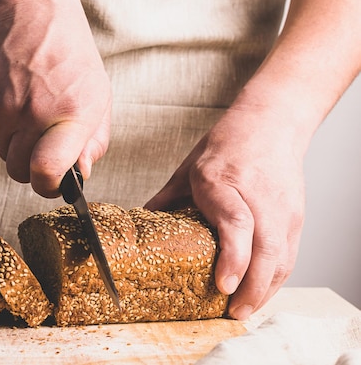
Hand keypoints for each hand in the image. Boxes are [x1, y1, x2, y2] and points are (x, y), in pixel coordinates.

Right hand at [0, 0, 111, 197]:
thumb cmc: (74, 61)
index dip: (48, 186)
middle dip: (32, 169)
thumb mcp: (99, 99)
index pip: (46, 171)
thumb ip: (94, 144)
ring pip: (4, 154)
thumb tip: (79, 175)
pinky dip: (5, 126)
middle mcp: (33, 113)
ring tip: (33, 116)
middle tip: (45, 150)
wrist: (35, 16)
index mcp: (70, 115)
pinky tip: (19, 100)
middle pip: (19, 172)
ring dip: (18, 146)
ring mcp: (4, 107)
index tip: (55, 183)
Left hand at [145, 106, 304, 319]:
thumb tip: (142, 226)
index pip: (237, 225)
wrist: (270, 125)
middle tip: (231, 313)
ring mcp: (283, 208)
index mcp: (223, 181)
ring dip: (264, 290)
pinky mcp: (296, 216)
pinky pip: (289, 255)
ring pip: (282, 257)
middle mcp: (257, 197)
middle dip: (250, 288)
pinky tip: (259, 293)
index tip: (222, 284)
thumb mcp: (188, 168)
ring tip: (242, 311)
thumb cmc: (227, 144)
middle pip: (266, 249)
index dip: (233, 258)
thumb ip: (166, 200)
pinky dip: (275, 279)